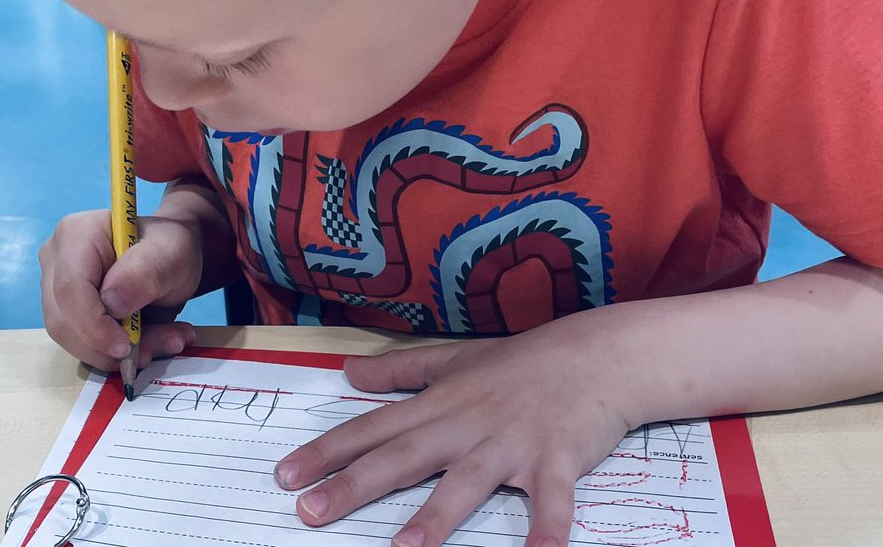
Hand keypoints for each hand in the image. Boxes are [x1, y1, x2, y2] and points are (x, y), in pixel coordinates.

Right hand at [38, 209, 198, 370]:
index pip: (70, 288)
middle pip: (64, 319)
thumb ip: (146, 273)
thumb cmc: (169, 247)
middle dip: (109, 346)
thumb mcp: (172, 254)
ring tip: (166, 341)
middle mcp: (57, 260)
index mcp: (77, 234)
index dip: (94, 325)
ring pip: (71, 338)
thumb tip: (112, 303)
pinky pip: (81, 344)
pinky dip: (115, 353)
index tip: (127, 346)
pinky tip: (149, 342)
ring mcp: (55, 287)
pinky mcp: (66, 312)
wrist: (169, 256)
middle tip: (164, 344)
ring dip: (117, 353)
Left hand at [274, 327, 632, 546]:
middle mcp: (467, 423)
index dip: (328, 452)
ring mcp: (511, 443)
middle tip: (310, 512)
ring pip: (467, 482)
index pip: (373, 429)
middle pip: (403, 457)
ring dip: (437, 515)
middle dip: (355, 485)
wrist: (597, 354)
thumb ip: (401, 371)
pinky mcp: (556, 460)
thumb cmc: (524, 361)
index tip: (285, 475)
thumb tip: (349, 371)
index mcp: (440, 404)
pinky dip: (546, 528)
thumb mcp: (456, 359)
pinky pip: (551, 501)